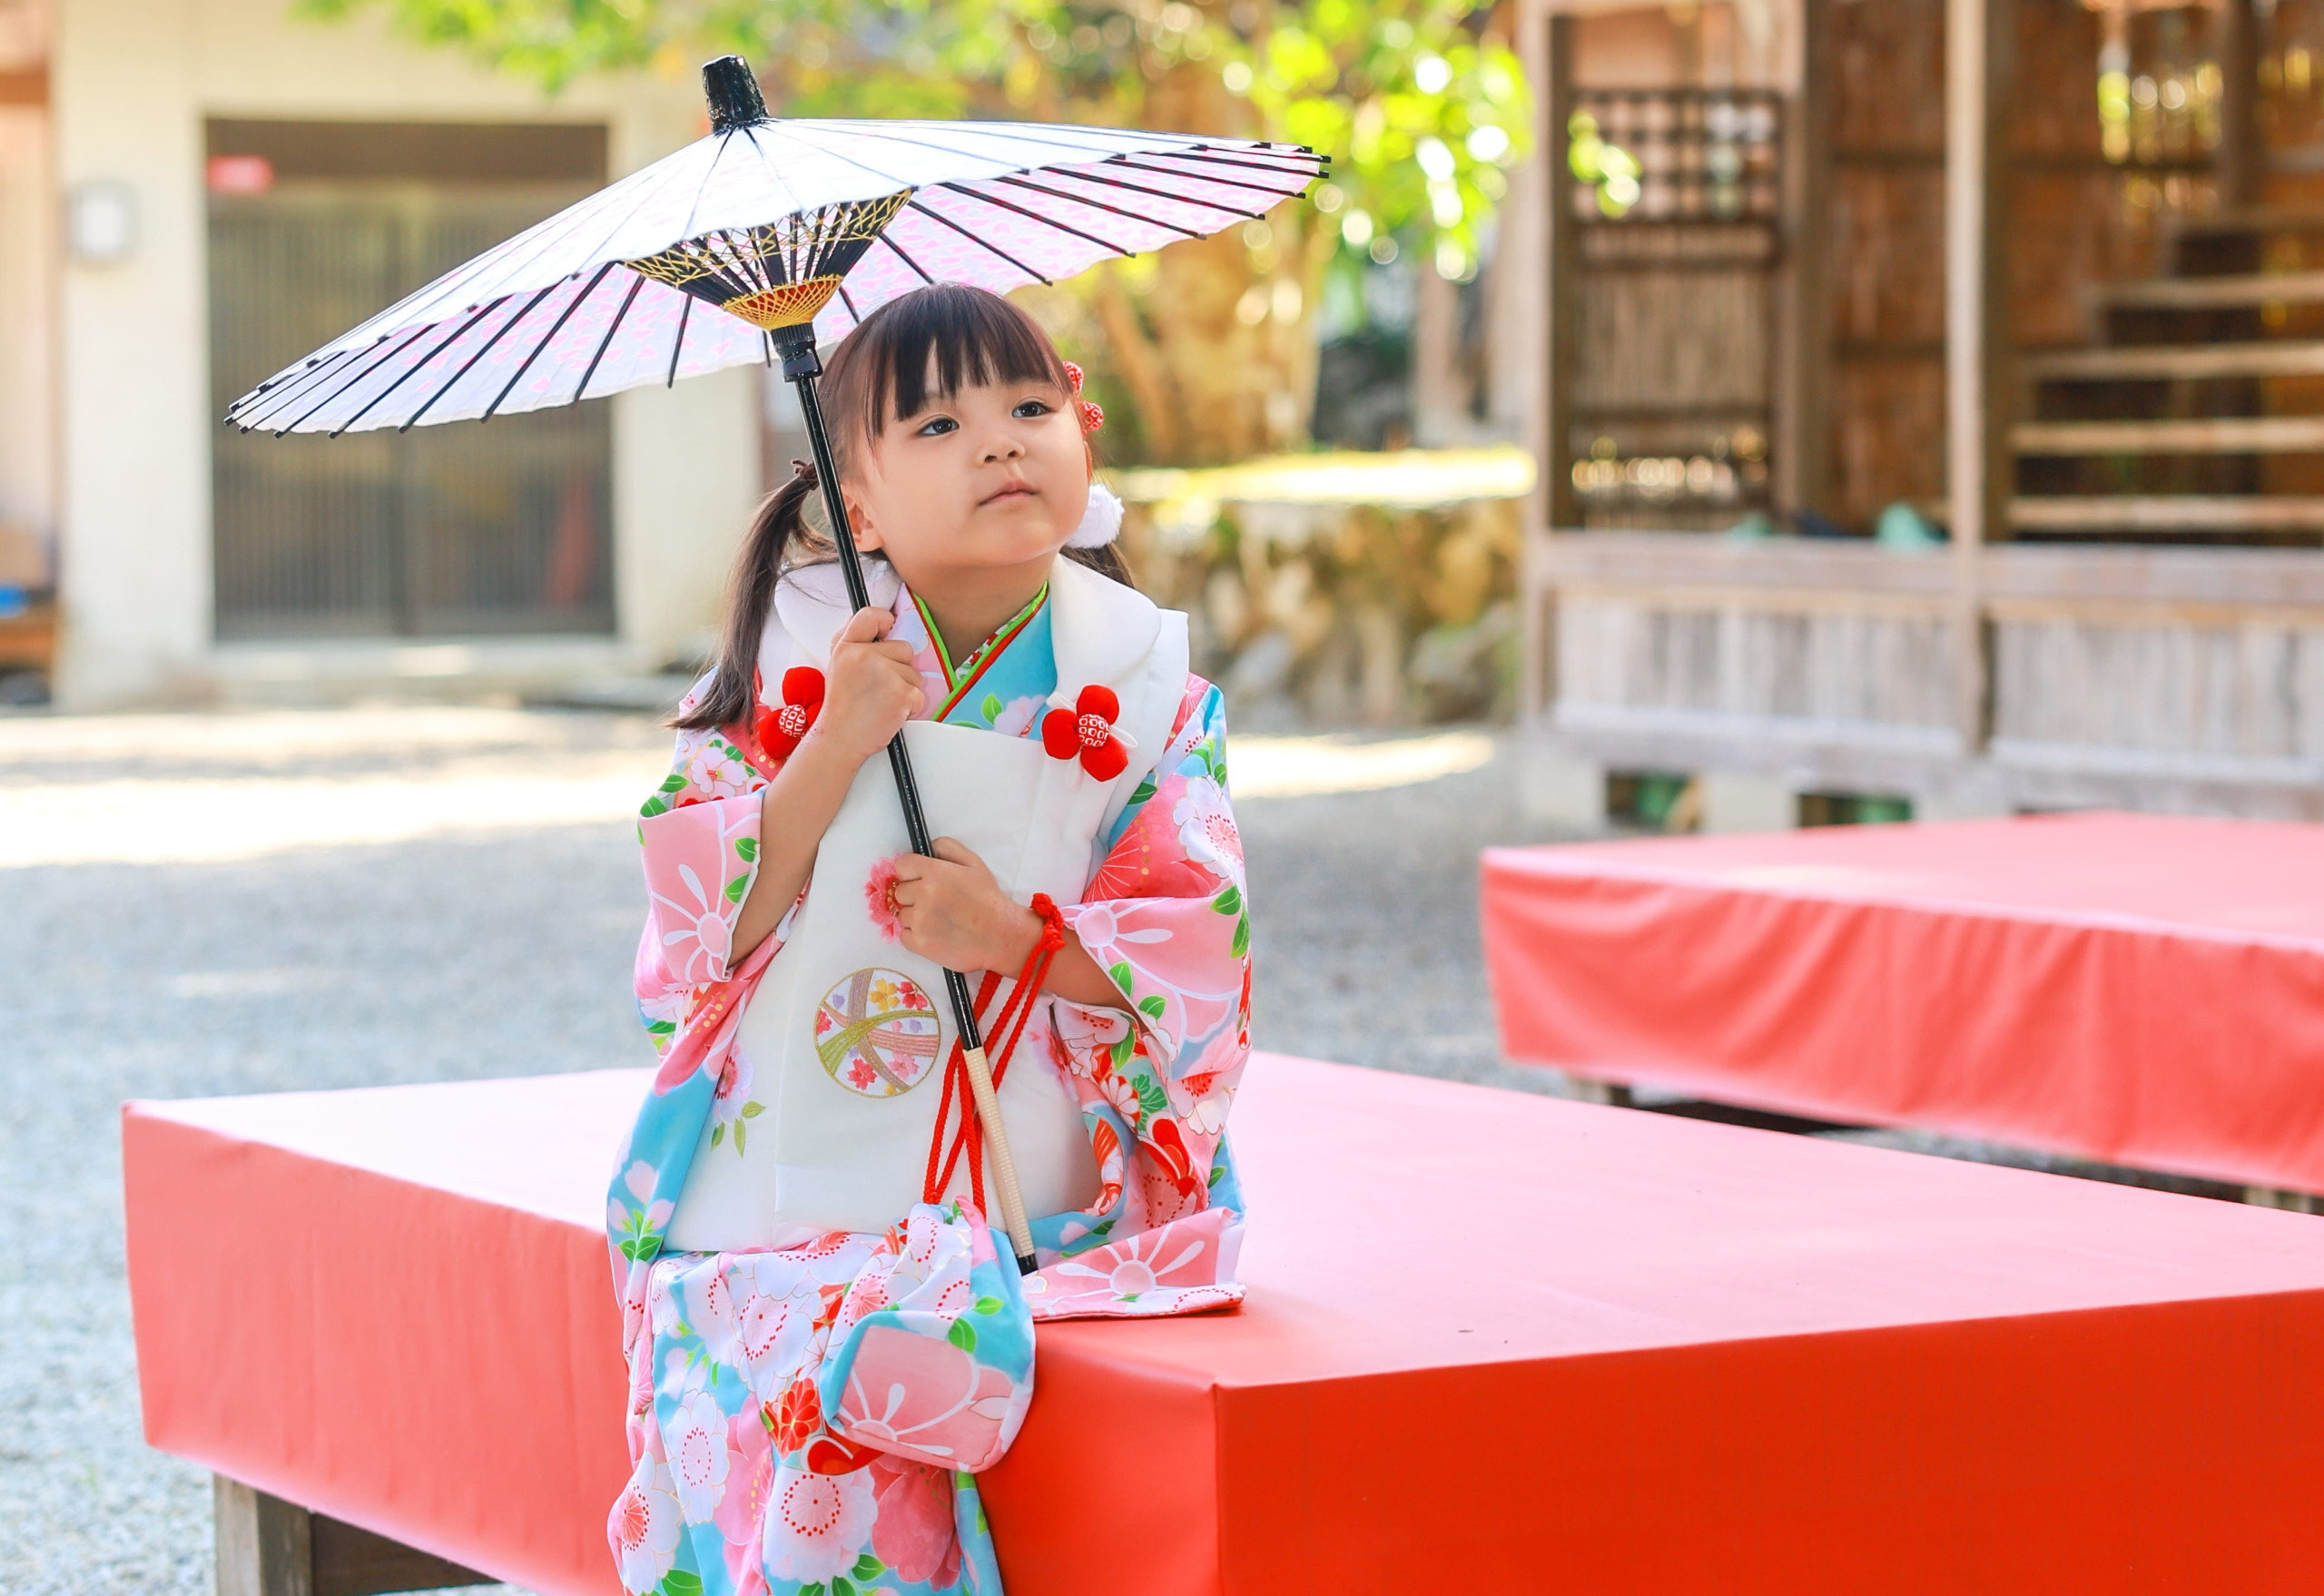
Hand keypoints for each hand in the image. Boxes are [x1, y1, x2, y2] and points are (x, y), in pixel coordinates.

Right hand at [807, 606, 923, 764]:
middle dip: (899, 667)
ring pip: (914, 672)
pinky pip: (920, 693)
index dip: (885, 620)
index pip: (870, 615)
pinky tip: (892, 712)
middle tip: (879, 687)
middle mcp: (864, 656)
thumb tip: (877, 620)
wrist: (840, 740)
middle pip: (904, 648)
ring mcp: (884, 674)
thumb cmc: (842, 706)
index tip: (888, 631)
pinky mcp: (901, 693)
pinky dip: (911, 706)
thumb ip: (853, 641)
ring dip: (906, 688)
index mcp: (846, 647)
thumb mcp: (837, 666)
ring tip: (883, 702)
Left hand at [889, 838, 1040, 973]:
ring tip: (939, 920)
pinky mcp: (920, 943)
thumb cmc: (988, 899)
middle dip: (914, 895)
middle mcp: (924, 895)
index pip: (902, 866)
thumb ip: (947, 847)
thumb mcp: (974, 863)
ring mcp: (920, 921)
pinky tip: (936, 933)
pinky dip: (917, 936)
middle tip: (936, 902)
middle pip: (900, 892)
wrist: (1001, 936)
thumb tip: (927, 847)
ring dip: (916, 917)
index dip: (911, 872)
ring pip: (902, 915)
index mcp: (935, 872)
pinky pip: (905, 936)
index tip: (920, 880)